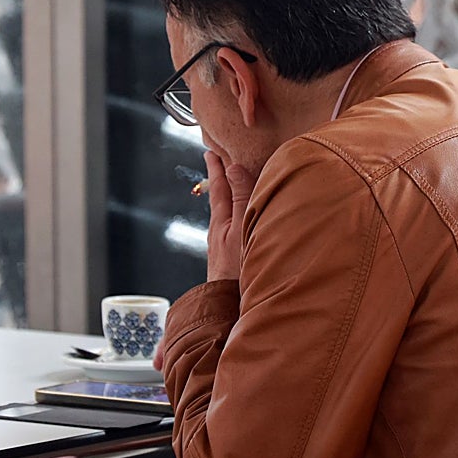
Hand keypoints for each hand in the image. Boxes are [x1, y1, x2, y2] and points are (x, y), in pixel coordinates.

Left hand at [204, 150, 252, 281]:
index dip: (217, 167)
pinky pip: (235, 228)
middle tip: (220, 161)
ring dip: (231, 197)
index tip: (212, 149)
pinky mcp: (231, 259)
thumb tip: (234, 167)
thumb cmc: (236, 270)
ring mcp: (224, 246)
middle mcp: (219, 231)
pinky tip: (245, 222)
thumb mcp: (241, 228)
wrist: (229, 307)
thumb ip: (240, 199)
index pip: (219, 186)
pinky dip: (238, 216)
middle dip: (222, 179)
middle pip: (221, 198)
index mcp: (220, 220)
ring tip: (235, 187)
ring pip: (227, 214)